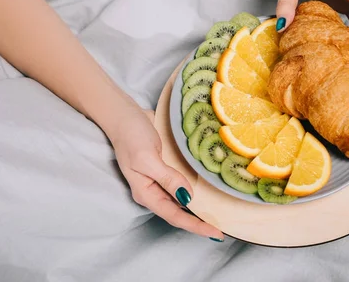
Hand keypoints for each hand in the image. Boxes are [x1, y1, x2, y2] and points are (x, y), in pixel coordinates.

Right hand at [109, 108, 223, 240]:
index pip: (175, 216)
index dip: (195, 226)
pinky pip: (184, 183)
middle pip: (180, 212)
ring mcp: (161, 179)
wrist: (124, 115)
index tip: (216, 233)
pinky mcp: (167, 168)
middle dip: (200, 222)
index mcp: (146, 193)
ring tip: (220, 216)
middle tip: (223, 229)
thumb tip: (187, 197)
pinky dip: (197, 190)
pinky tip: (209, 191)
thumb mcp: (146, 158)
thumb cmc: (131, 136)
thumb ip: (166, 178)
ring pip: (183, 200)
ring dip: (200, 208)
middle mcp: (155, 190)